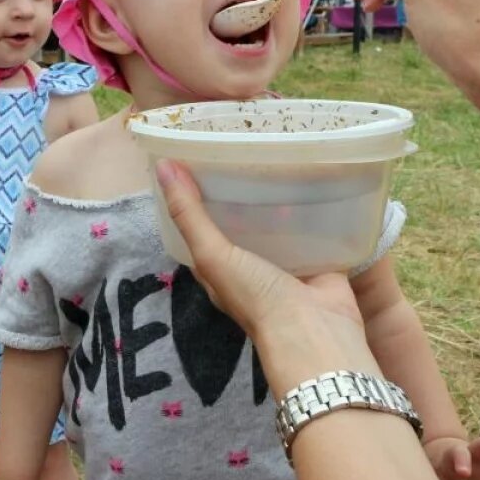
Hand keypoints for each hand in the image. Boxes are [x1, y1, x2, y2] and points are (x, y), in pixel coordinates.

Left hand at [155, 160, 362, 335]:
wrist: (314, 330)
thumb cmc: (255, 296)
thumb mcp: (212, 254)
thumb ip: (189, 214)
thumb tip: (161, 167)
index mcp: (217, 266)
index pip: (198, 224)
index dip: (192, 194)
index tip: (193, 157)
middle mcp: (247, 263)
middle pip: (238, 220)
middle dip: (237, 190)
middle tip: (238, 148)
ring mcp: (283, 260)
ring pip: (275, 222)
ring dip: (275, 196)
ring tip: (275, 153)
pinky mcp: (317, 257)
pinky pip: (312, 226)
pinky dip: (313, 206)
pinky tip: (313, 178)